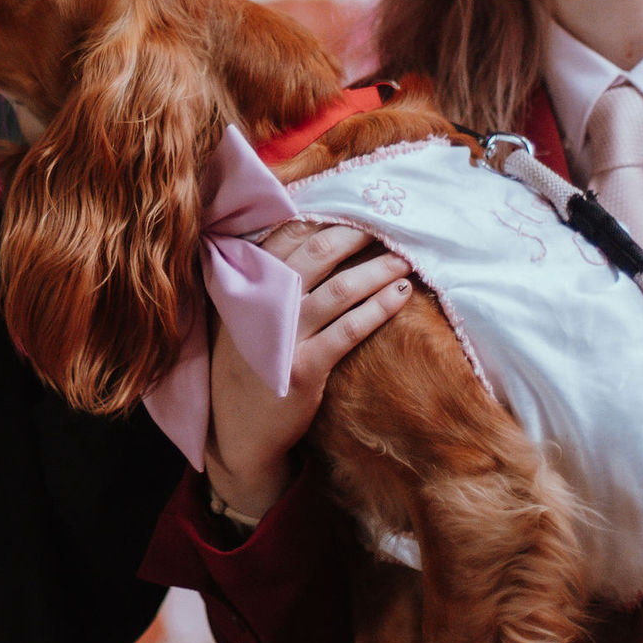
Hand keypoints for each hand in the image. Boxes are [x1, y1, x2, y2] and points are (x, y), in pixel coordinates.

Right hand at [207, 222, 413, 528]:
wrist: (238, 434)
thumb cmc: (248, 370)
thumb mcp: (240, 322)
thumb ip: (262, 286)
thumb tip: (304, 243)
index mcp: (244, 288)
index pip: (284, 238)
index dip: (321, 219)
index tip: (352, 208)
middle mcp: (261, 307)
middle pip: (316, 254)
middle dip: (354, 235)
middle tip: (386, 225)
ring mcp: (283, 338)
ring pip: (340, 290)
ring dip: (377, 270)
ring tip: (404, 259)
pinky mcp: (305, 370)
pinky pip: (349, 330)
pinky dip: (378, 308)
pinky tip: (400, 295)